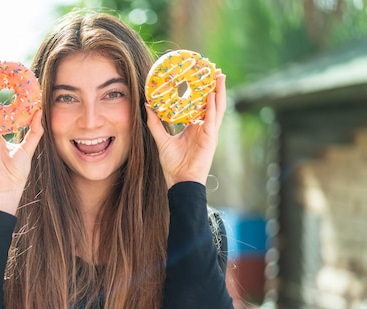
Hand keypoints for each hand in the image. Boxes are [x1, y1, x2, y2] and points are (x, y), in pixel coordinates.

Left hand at [146, 72, 225, 187]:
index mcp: (194, 127)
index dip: (201, 91)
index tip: (199, 76)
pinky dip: (212, 107)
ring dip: (219, 91)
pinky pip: (212, 119)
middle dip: (213, 86)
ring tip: (219, 76)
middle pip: (211, 102)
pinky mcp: (210, 138)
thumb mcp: (161, 140)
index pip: (199, 105)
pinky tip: (212, 95)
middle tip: (213, 70)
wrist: (180, 181)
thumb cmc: (173, 164)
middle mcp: (203, 127)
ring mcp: (209, 132)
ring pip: (216, 107)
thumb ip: (155, 123)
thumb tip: (147, 106)